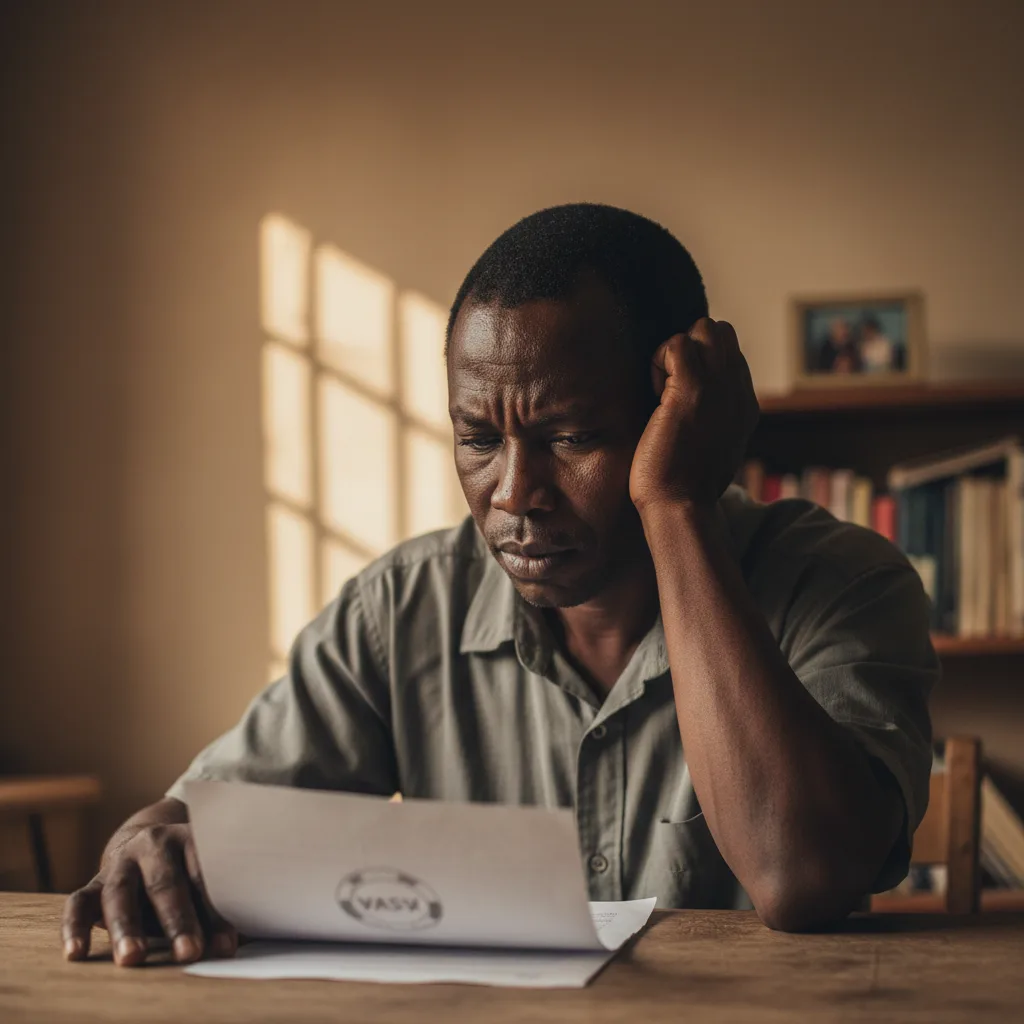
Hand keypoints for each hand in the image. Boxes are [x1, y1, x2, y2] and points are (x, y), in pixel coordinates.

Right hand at [61, 821, 236, 965]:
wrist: (149, 845)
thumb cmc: (187, 871)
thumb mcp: (203, 879)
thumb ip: (213, 908)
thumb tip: (226, 947)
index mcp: (189, 838)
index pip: (204, 874)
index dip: (215, 911)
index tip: (225, 945)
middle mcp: (153, 844)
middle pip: (165, 882)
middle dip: (178, 920)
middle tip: (189, 953)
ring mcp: (121, 862)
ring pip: (120, 892)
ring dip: (126, 926)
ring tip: (133, 957)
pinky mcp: (94, 883)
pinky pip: (78, 902)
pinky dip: (74, 927)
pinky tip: (76, 953)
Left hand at [629, 318, 758, 512]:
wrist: (681, 507)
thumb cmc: (685, 488)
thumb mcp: (712, 450)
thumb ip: (713, 423)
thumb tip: (697, 413)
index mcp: (745, 405)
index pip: (730, 356)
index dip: (700, 364)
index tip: (679, 395)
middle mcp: (738, 391)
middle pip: (722, 333)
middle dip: (692, 347)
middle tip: (670, 384)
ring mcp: (719, 387)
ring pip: (705, 329)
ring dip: (676, 350)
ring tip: (662, 388)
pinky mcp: (691, 390)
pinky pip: (677, 343)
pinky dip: (659, 359)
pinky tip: (654, 393)